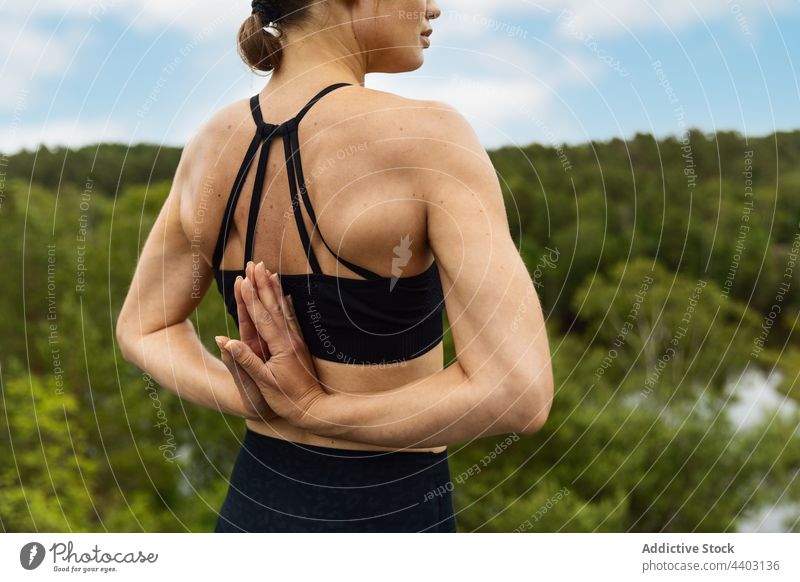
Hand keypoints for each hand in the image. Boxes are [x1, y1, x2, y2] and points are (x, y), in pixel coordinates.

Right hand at [220, 261, 329, 428]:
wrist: (316, 409)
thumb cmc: (288, 400)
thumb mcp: (264, 383)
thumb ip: (246, 360)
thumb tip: (227, 341)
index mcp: (278, 347)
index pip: (260, 317)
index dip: (251, 298)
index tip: (243, 279)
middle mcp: (288, 339)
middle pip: (272, 307)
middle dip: (262, 284)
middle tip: (254, 264)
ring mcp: (296, 341)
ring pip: (283, 309)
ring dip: (274, 289)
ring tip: (268, 271)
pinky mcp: (300, 346)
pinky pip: (292, 319)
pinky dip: (287, 305)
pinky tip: (286, 295)